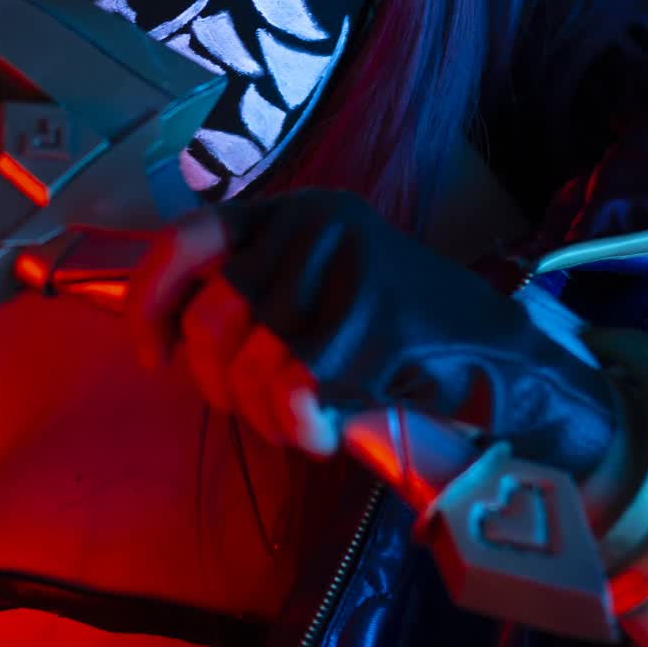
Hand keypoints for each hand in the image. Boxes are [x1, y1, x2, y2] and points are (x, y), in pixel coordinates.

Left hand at [125, 188, 624, 496]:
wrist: (494, 354)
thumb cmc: (388, 332)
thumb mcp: (311, 287)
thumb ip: (245, 295)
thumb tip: (165, 335)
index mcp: (292, 211)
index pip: (189, 237)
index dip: (154, 299)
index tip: (153, 354)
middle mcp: (315, 227)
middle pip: (213, 318)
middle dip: (217, 384)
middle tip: (248, 407)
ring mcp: (349, 270)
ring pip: (251, 366)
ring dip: (265, 417)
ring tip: (299, 422)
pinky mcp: (379, 324)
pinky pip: (296, 395)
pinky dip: (301, 431)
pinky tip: (326, 434)